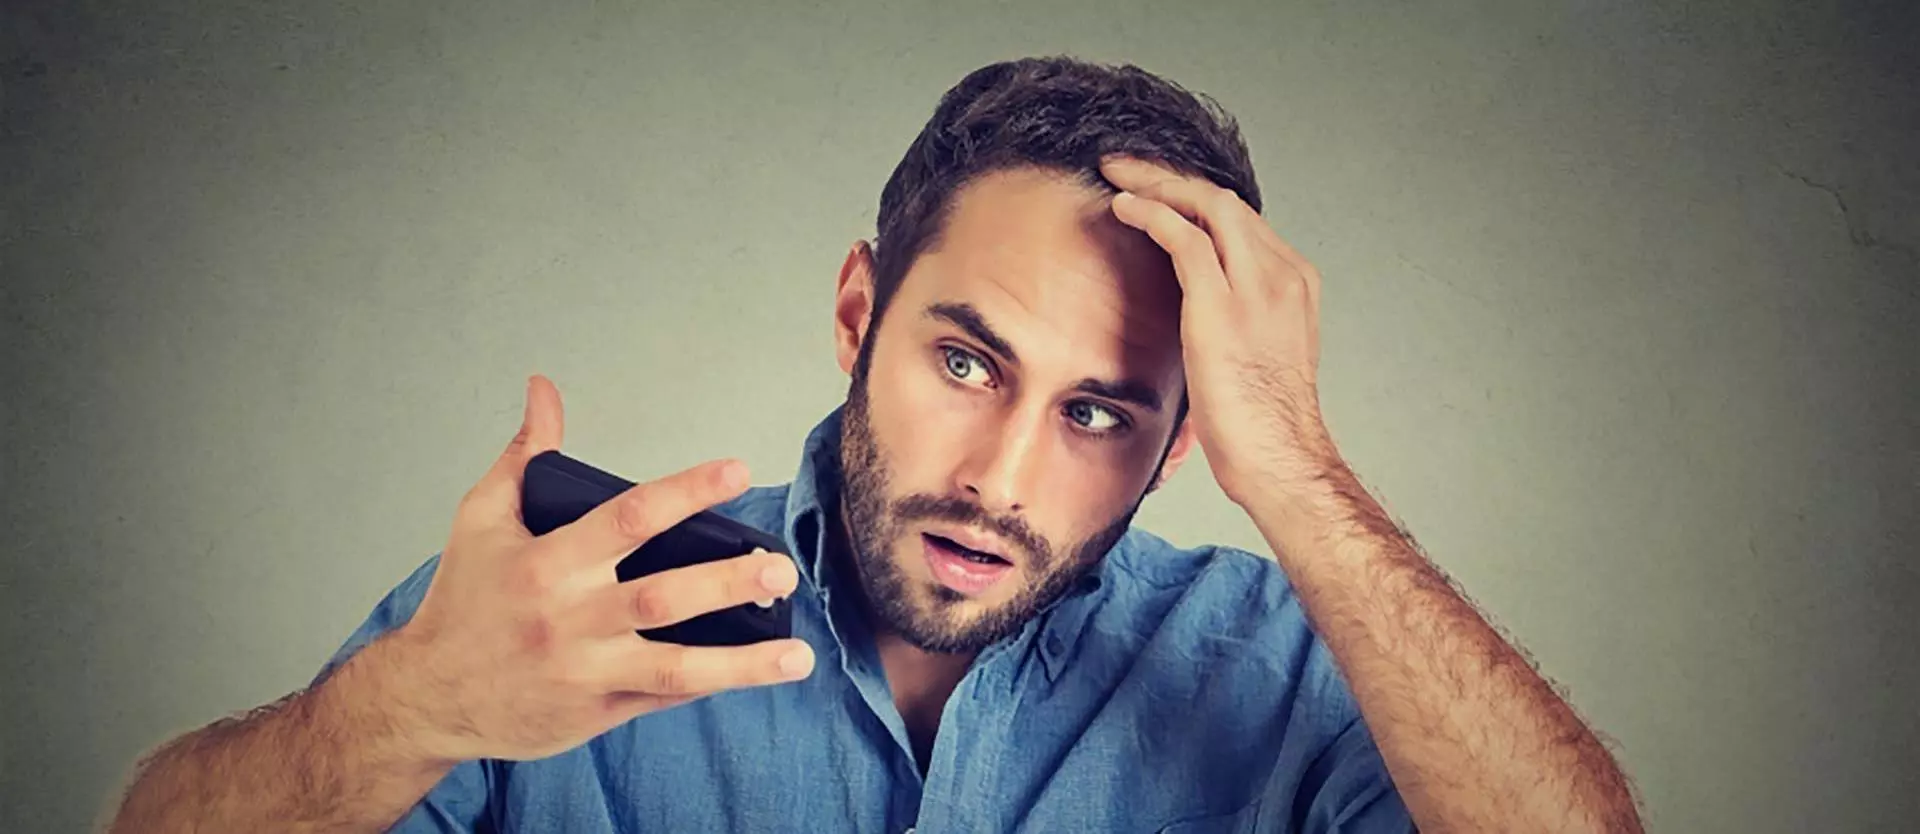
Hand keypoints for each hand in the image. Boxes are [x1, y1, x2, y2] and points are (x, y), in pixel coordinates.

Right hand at [391, 375, 815, 762]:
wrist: (425, 696)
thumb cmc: (462, 601)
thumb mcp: (482, 518)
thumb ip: (524, 454)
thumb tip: (544, 390)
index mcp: (548, 562)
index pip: (629, 517)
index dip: (686, 490)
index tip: (737, 470)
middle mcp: (570, 618)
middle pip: (662, 596)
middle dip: (728, 582)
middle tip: (781, 567)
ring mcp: (586, 671)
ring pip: (675, 666)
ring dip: (741, 662)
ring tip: (796, 654)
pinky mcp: (595, 714)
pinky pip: (662, 697)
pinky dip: (710, 682)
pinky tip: (759, 671)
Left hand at [1102, 156, 1339, 504]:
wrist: (1280, 456)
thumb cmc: (1262, 423)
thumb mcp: (1256, 354)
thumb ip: (1235, 319)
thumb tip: (1196, 312)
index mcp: (1294, 282)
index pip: (1241, 220)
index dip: (1195, 198)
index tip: (1161, 191)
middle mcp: (1282, 273)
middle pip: (1223, 200)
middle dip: (1171, 176)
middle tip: (1128, 166)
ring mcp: (1256, 286)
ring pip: (1204, 206)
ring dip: (1156, 183)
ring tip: (1117, 174)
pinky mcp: (1221, 305)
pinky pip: (1183, 237)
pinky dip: (1150, 213)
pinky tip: (1123, 206)